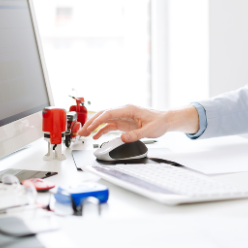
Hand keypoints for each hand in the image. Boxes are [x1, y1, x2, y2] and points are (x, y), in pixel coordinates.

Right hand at [78, 104, 198, 142]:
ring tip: (84, 134)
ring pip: (104, 120)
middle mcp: (123, 111)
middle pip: (103, 115)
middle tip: (81, 132)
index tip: (89, 127)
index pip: (109, 113)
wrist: (166, 119)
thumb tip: (123, 138)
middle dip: (90, 123)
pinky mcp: (123, 122)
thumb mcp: (150, 130)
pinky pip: (109, 125)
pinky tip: (95, 137)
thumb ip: (136, 134)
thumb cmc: (160, 121)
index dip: (97, 120)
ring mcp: (122, 116)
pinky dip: (101, 130)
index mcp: (128, 109)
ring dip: (93, 126)